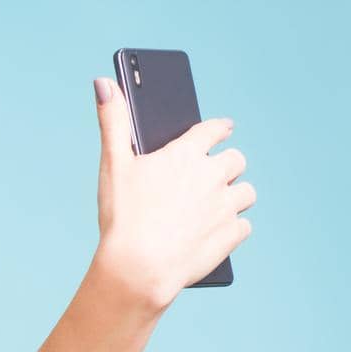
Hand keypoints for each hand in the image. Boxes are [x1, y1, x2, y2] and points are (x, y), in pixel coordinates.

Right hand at [89, 76, 255, 311]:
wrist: (138, 269)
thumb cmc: (122, 216)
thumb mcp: (113, 165)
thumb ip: (112, 122)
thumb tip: (103, 82)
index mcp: (185, 155)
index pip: (214, 129)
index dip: (218, 128)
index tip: (223, 129)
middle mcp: (212, 176)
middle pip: (236, 159)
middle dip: (227, 164)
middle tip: (212, 176)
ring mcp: (225, 206)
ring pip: (247, 192)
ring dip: (235, 195)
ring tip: (216, 205)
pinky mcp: (231, 235)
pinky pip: (243, 226)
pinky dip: (232, 228)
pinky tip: (214, 232)